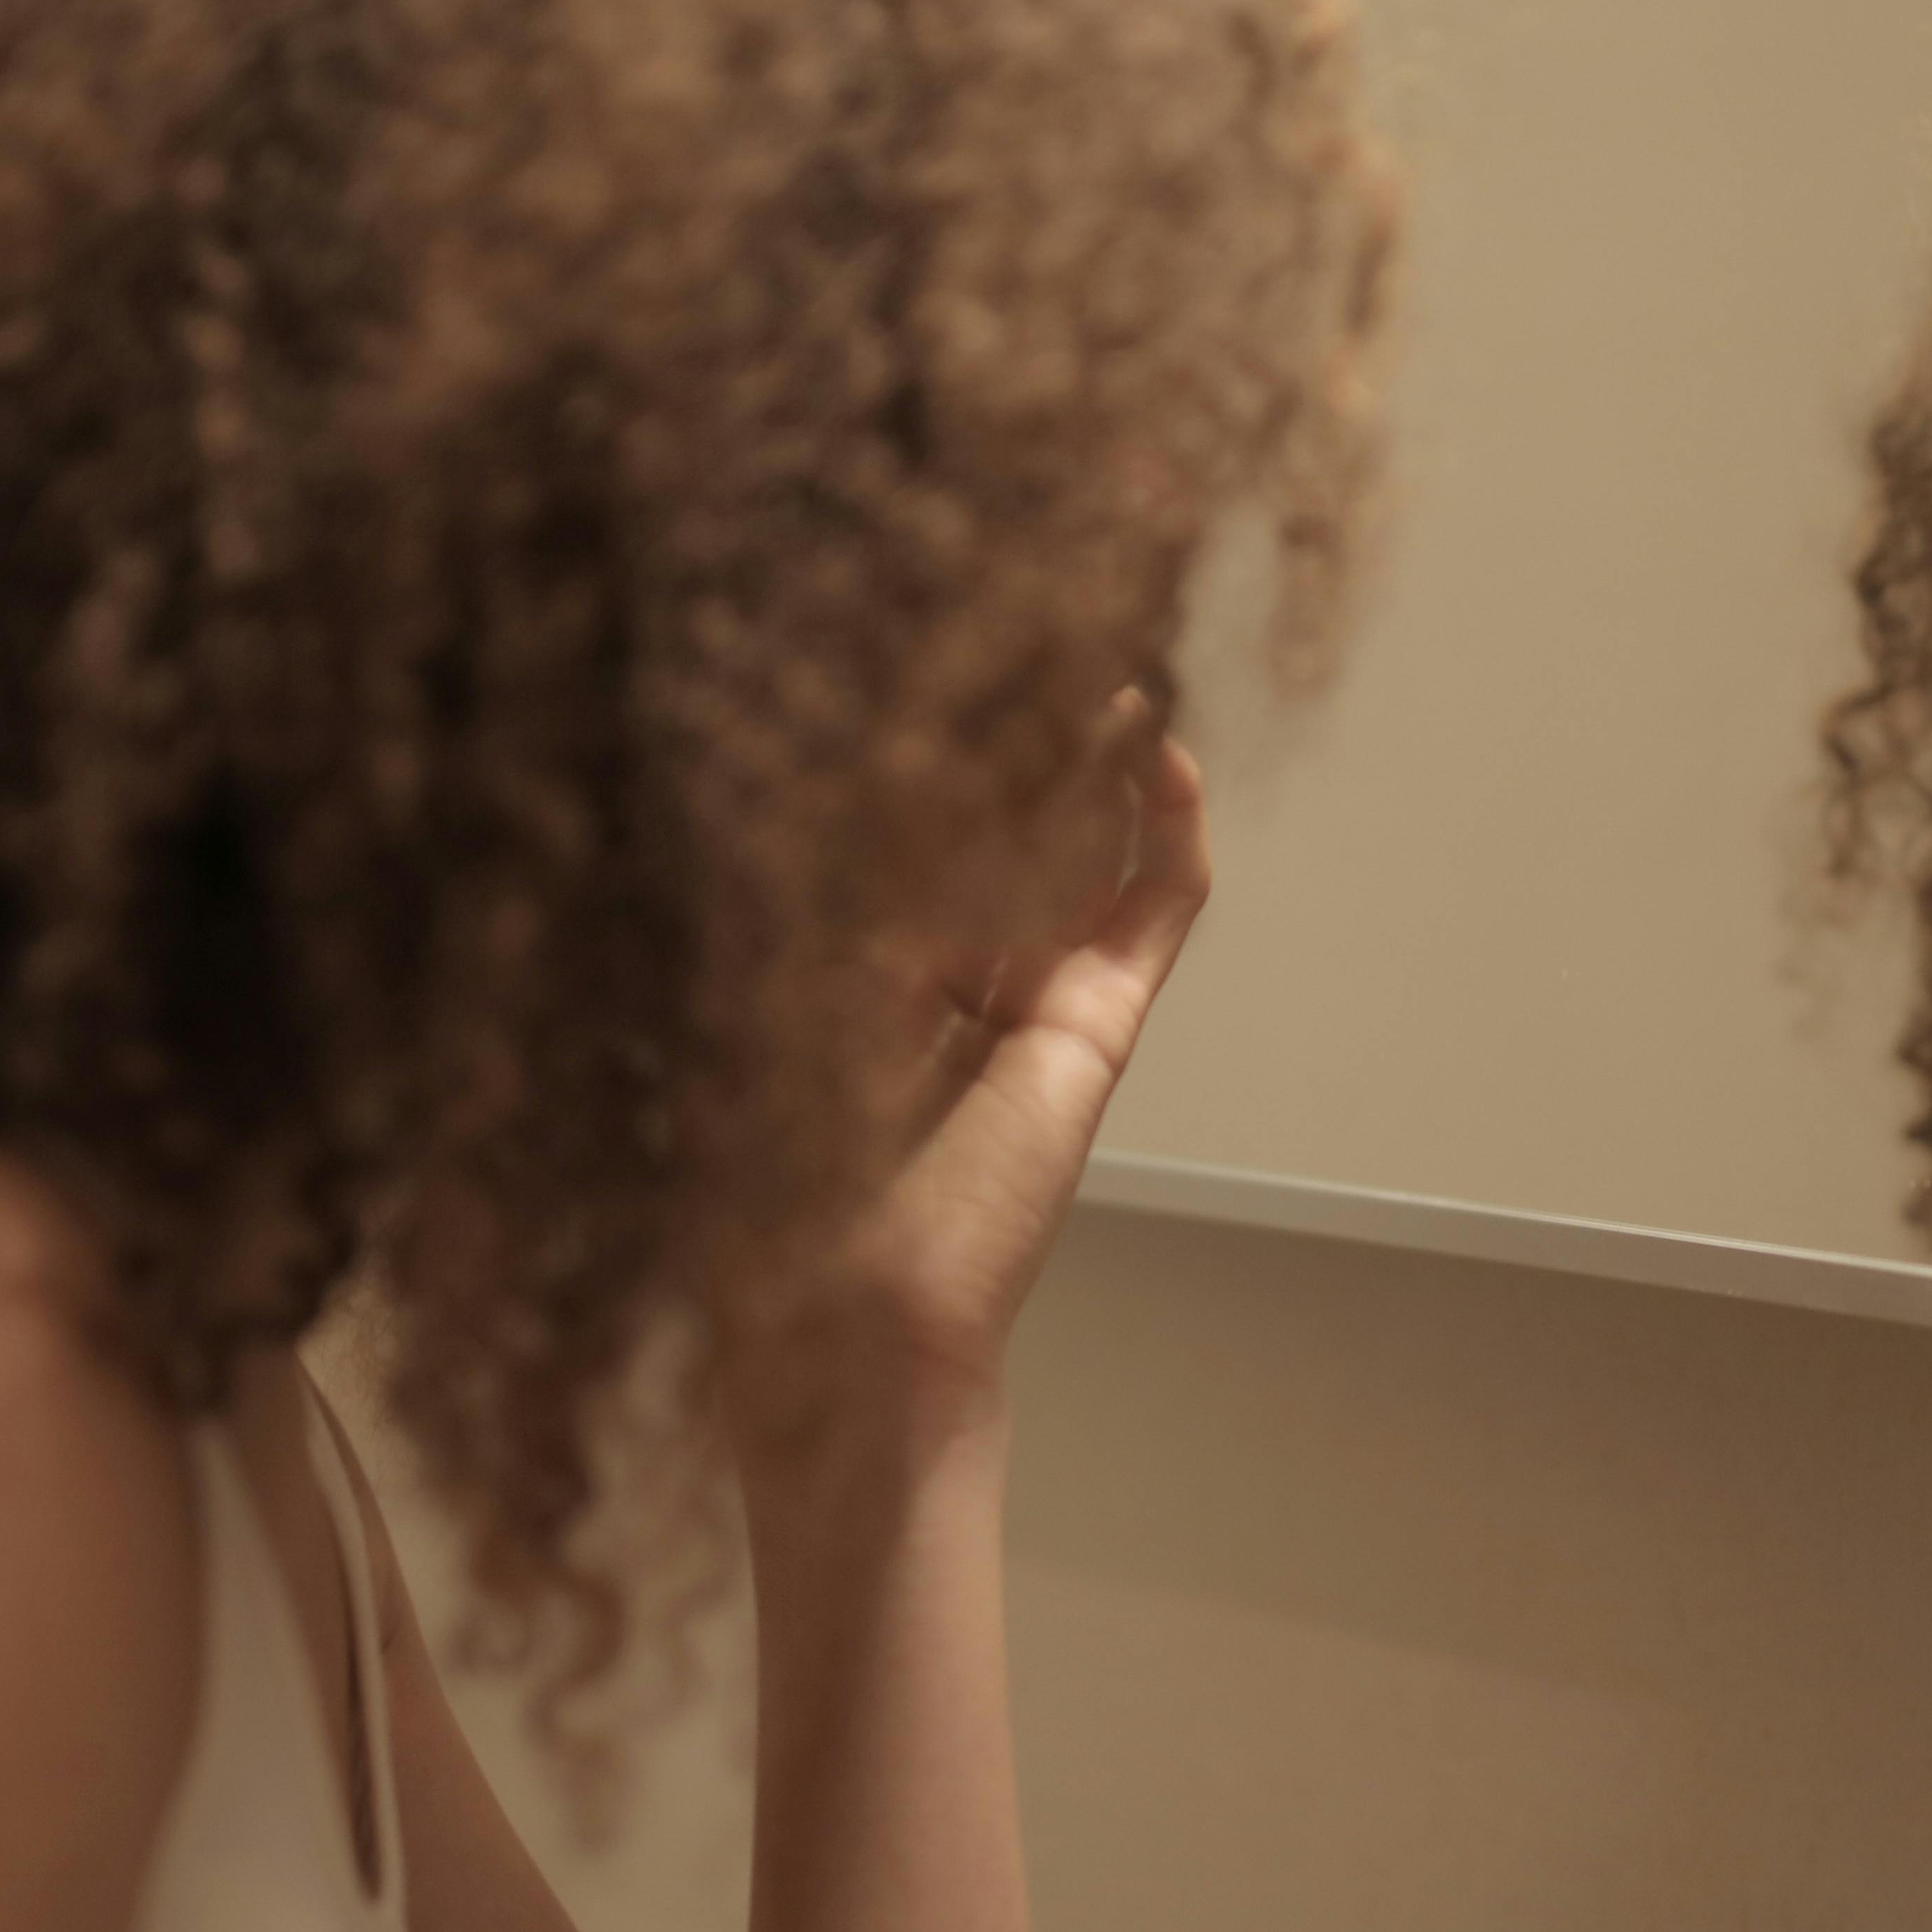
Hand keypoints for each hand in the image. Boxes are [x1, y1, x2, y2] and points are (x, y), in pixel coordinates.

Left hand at [739, 696, 1212, 1472]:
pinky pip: (1153, 913)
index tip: (905, 638)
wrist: (849, 1319)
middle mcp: (943, 973)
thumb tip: (813, 754)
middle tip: (1024, 611)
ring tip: (1101, 642)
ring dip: (1093, 748)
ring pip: (1079, 844)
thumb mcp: (763, 994)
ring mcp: (1028, 998)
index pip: (896, 822)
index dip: (914, 735)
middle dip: (1012, 721)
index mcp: (846, 969)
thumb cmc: (769, 1186)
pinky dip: (1168, 830)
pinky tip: (1158, 743)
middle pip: (996, 817)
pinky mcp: (1094, 1029)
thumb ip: (803, 889)